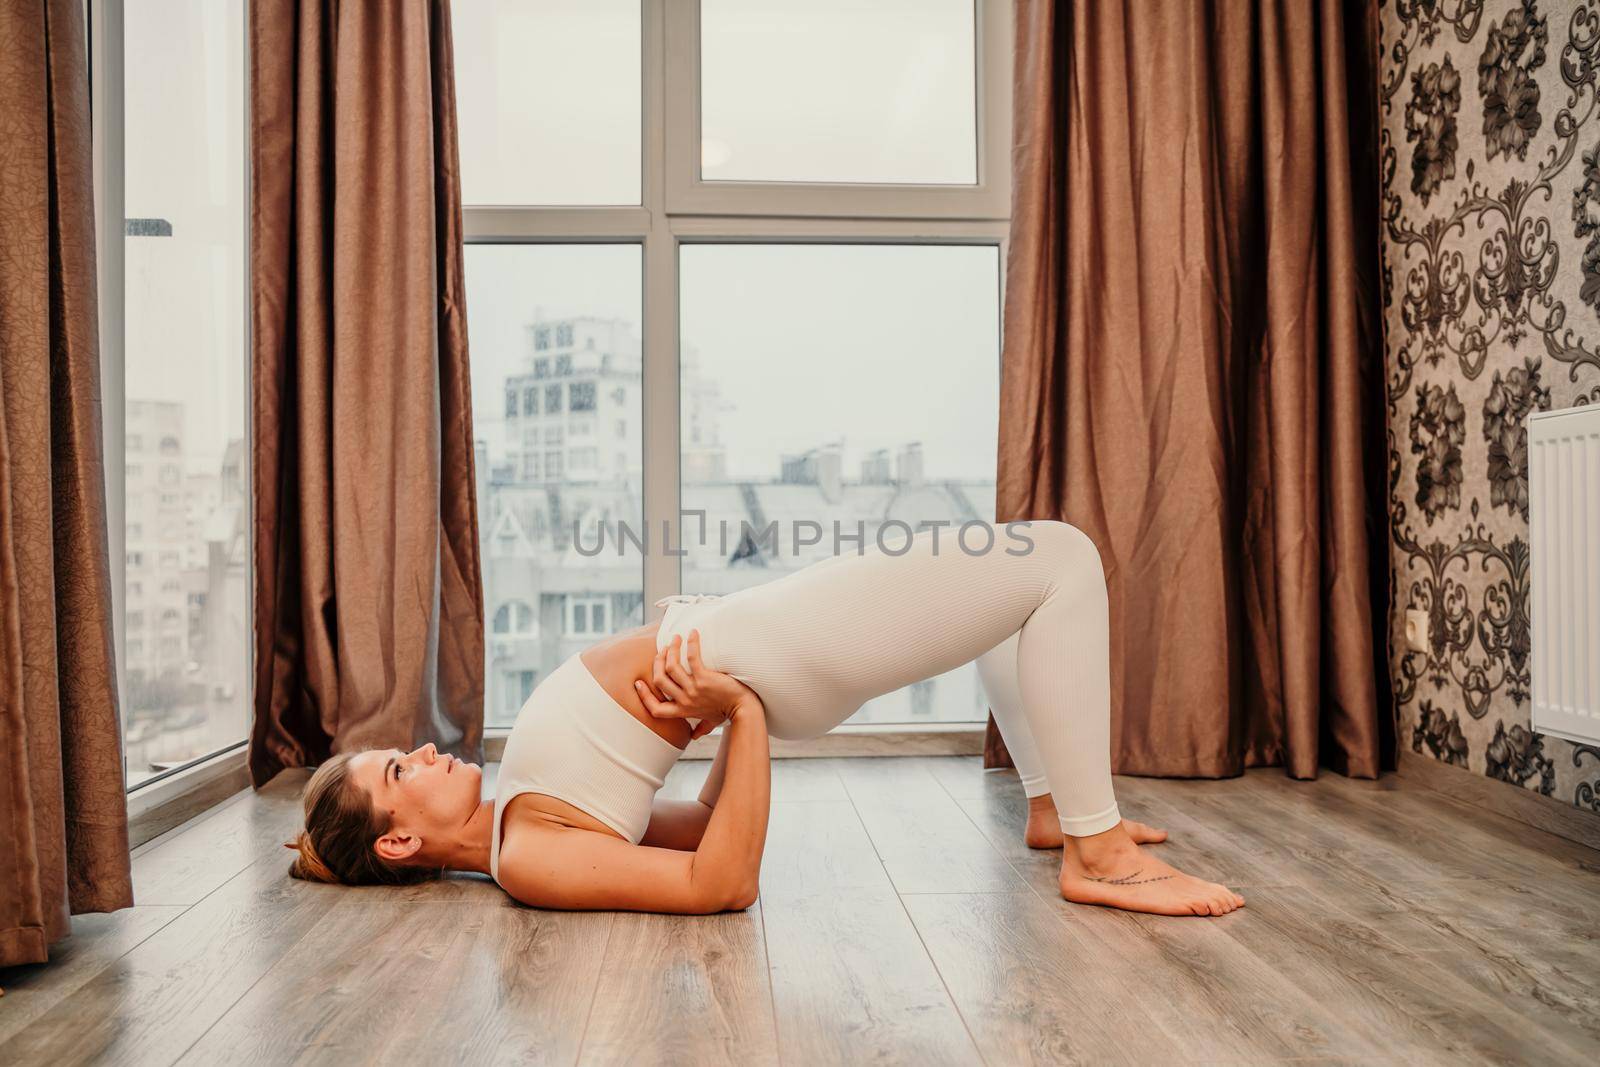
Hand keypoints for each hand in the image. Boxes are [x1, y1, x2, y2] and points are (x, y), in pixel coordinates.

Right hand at [634, 630, 756, 739]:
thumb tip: (695, 736)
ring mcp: (694, 689)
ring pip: (672, 667)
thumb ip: (701, 728)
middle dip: (657, 662)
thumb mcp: (710, 722)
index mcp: (682, 710)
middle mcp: (685, 701)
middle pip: (660, 680)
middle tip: (663, 650)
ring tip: (675, 639)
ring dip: (671, 650)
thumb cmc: (727, 713)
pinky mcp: (705, 679)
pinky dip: (691, 644)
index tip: (638, 683)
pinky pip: (692, 658)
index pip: (655, 708)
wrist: (744, 708)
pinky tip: (692, 634)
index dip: (644, 695)